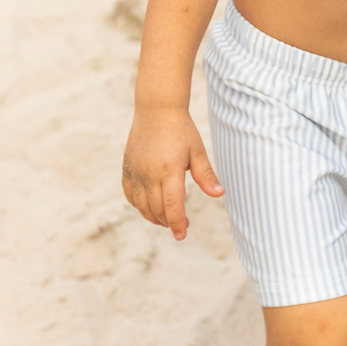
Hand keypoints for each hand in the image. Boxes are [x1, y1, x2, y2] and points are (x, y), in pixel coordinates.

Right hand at [122, 107, 222, 239]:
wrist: (157, 110)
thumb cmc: (182, 130)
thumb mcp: (197, 151)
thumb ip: (206, 175)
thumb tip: (219, 194)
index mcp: (169, 170)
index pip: (172, 206)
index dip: (177, 223)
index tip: (183, 235)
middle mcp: (149, 174)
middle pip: (157, 209)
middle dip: (169, 222)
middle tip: (182, 224)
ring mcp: (135, 171)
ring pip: (142, 206)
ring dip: (154, 217)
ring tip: (167, 219)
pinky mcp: (127, 168)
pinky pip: (130, 195)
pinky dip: (139, 205)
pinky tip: (150, 207)